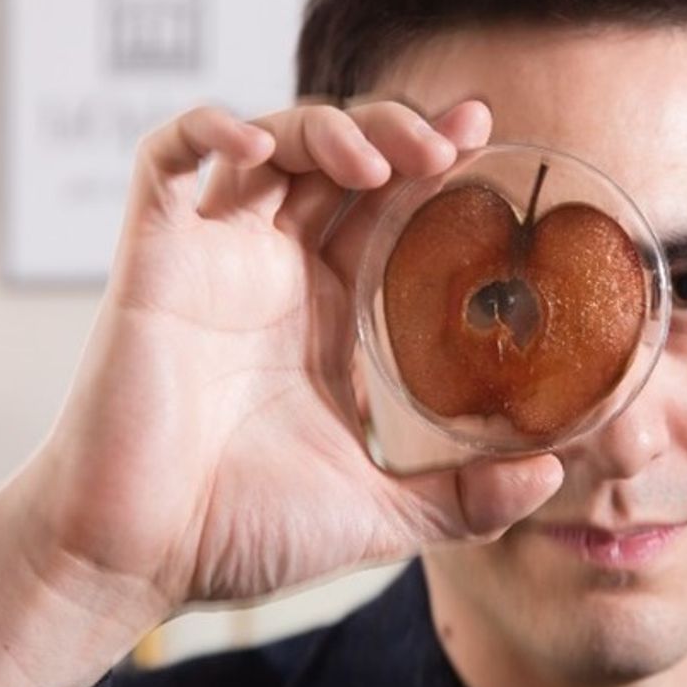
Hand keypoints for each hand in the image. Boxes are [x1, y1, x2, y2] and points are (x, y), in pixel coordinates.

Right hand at [0, 100, 562, 686]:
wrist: (135, 560)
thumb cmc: (241, 532)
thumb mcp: (379, 510)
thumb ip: (466, 497)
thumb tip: (551, 473)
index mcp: (329, 314)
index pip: (387, 209)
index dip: (432, 163)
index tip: (482, 132)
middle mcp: (275, 273)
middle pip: (338, 161)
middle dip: (392, 131)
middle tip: (443, 144)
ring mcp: (213, 257)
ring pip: (269, 143)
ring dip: (324, 127)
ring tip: (375, 158)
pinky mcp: (152, 255)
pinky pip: (164, 160)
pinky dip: (204, 127)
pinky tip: (252, 142)